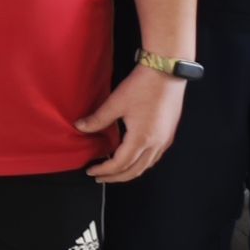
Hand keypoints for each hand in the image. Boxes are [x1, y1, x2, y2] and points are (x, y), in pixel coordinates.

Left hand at [79, 63, 187, 181]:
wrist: (167, 71)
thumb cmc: (142, 86)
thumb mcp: (116, 102)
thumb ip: (98, 119)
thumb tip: (80, 127)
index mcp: (142, 138)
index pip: (120, 164)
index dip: (104, 170)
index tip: (91, 170)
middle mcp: (156, 144)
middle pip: (135, 170)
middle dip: (116, 177)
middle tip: (99, 177)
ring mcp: (165, 140)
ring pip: (146, 165)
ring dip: (129, 171)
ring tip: (113, 171)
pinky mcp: (169, 134)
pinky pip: (154, 157)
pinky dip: (140, 163)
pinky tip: (131, 158)